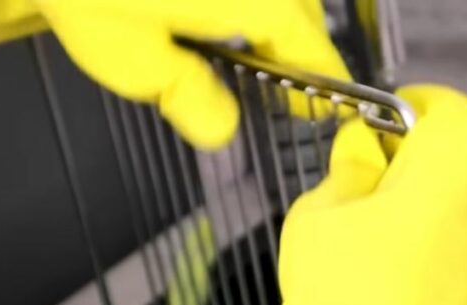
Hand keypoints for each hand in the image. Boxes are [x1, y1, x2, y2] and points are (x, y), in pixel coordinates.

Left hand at [0, 0, 348, 147]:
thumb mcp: (140, 66)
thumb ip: (192, 102)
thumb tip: (222, 130)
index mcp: (256, 1)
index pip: (309, 46)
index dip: (324, 82)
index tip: (326, 109)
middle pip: (301, 14)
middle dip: (301, 51)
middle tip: (290, 89)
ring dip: (276, 26)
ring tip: (259, 59)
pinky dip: (248, 12)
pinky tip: (220, 26)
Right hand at [70, 86, 466, 304]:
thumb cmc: (331, 289)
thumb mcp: (321, 210)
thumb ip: (350, 168)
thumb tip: (364, 151)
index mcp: (451, 166)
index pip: (451, 108)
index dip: (420, 106)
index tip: (394, 116)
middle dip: (435, 153)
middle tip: (388, 174)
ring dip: (449, 204)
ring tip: (399, 234)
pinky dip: (459, 250)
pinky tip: (416, 278)